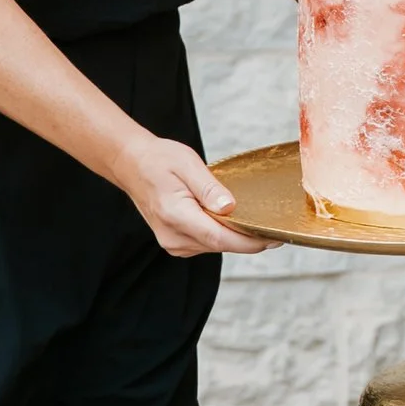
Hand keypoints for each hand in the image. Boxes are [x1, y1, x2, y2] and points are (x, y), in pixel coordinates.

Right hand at [121, 138, 269, 257]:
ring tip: (253, 220)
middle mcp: (173, 236)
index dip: (248, 242)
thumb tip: (229, 207)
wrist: (132, 165)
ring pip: (215, 245)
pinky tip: (228, 220)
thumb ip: (209, 188)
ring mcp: (173, 243)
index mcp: (175, 215)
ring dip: (234, 236)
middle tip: (273, 228)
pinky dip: (221, 234)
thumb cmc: (158, 160)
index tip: (272, 239)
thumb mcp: (187, 164)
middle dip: (248, 238)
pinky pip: (206, 242)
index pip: (219, 237)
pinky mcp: (176, 243)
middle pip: (220, 244)